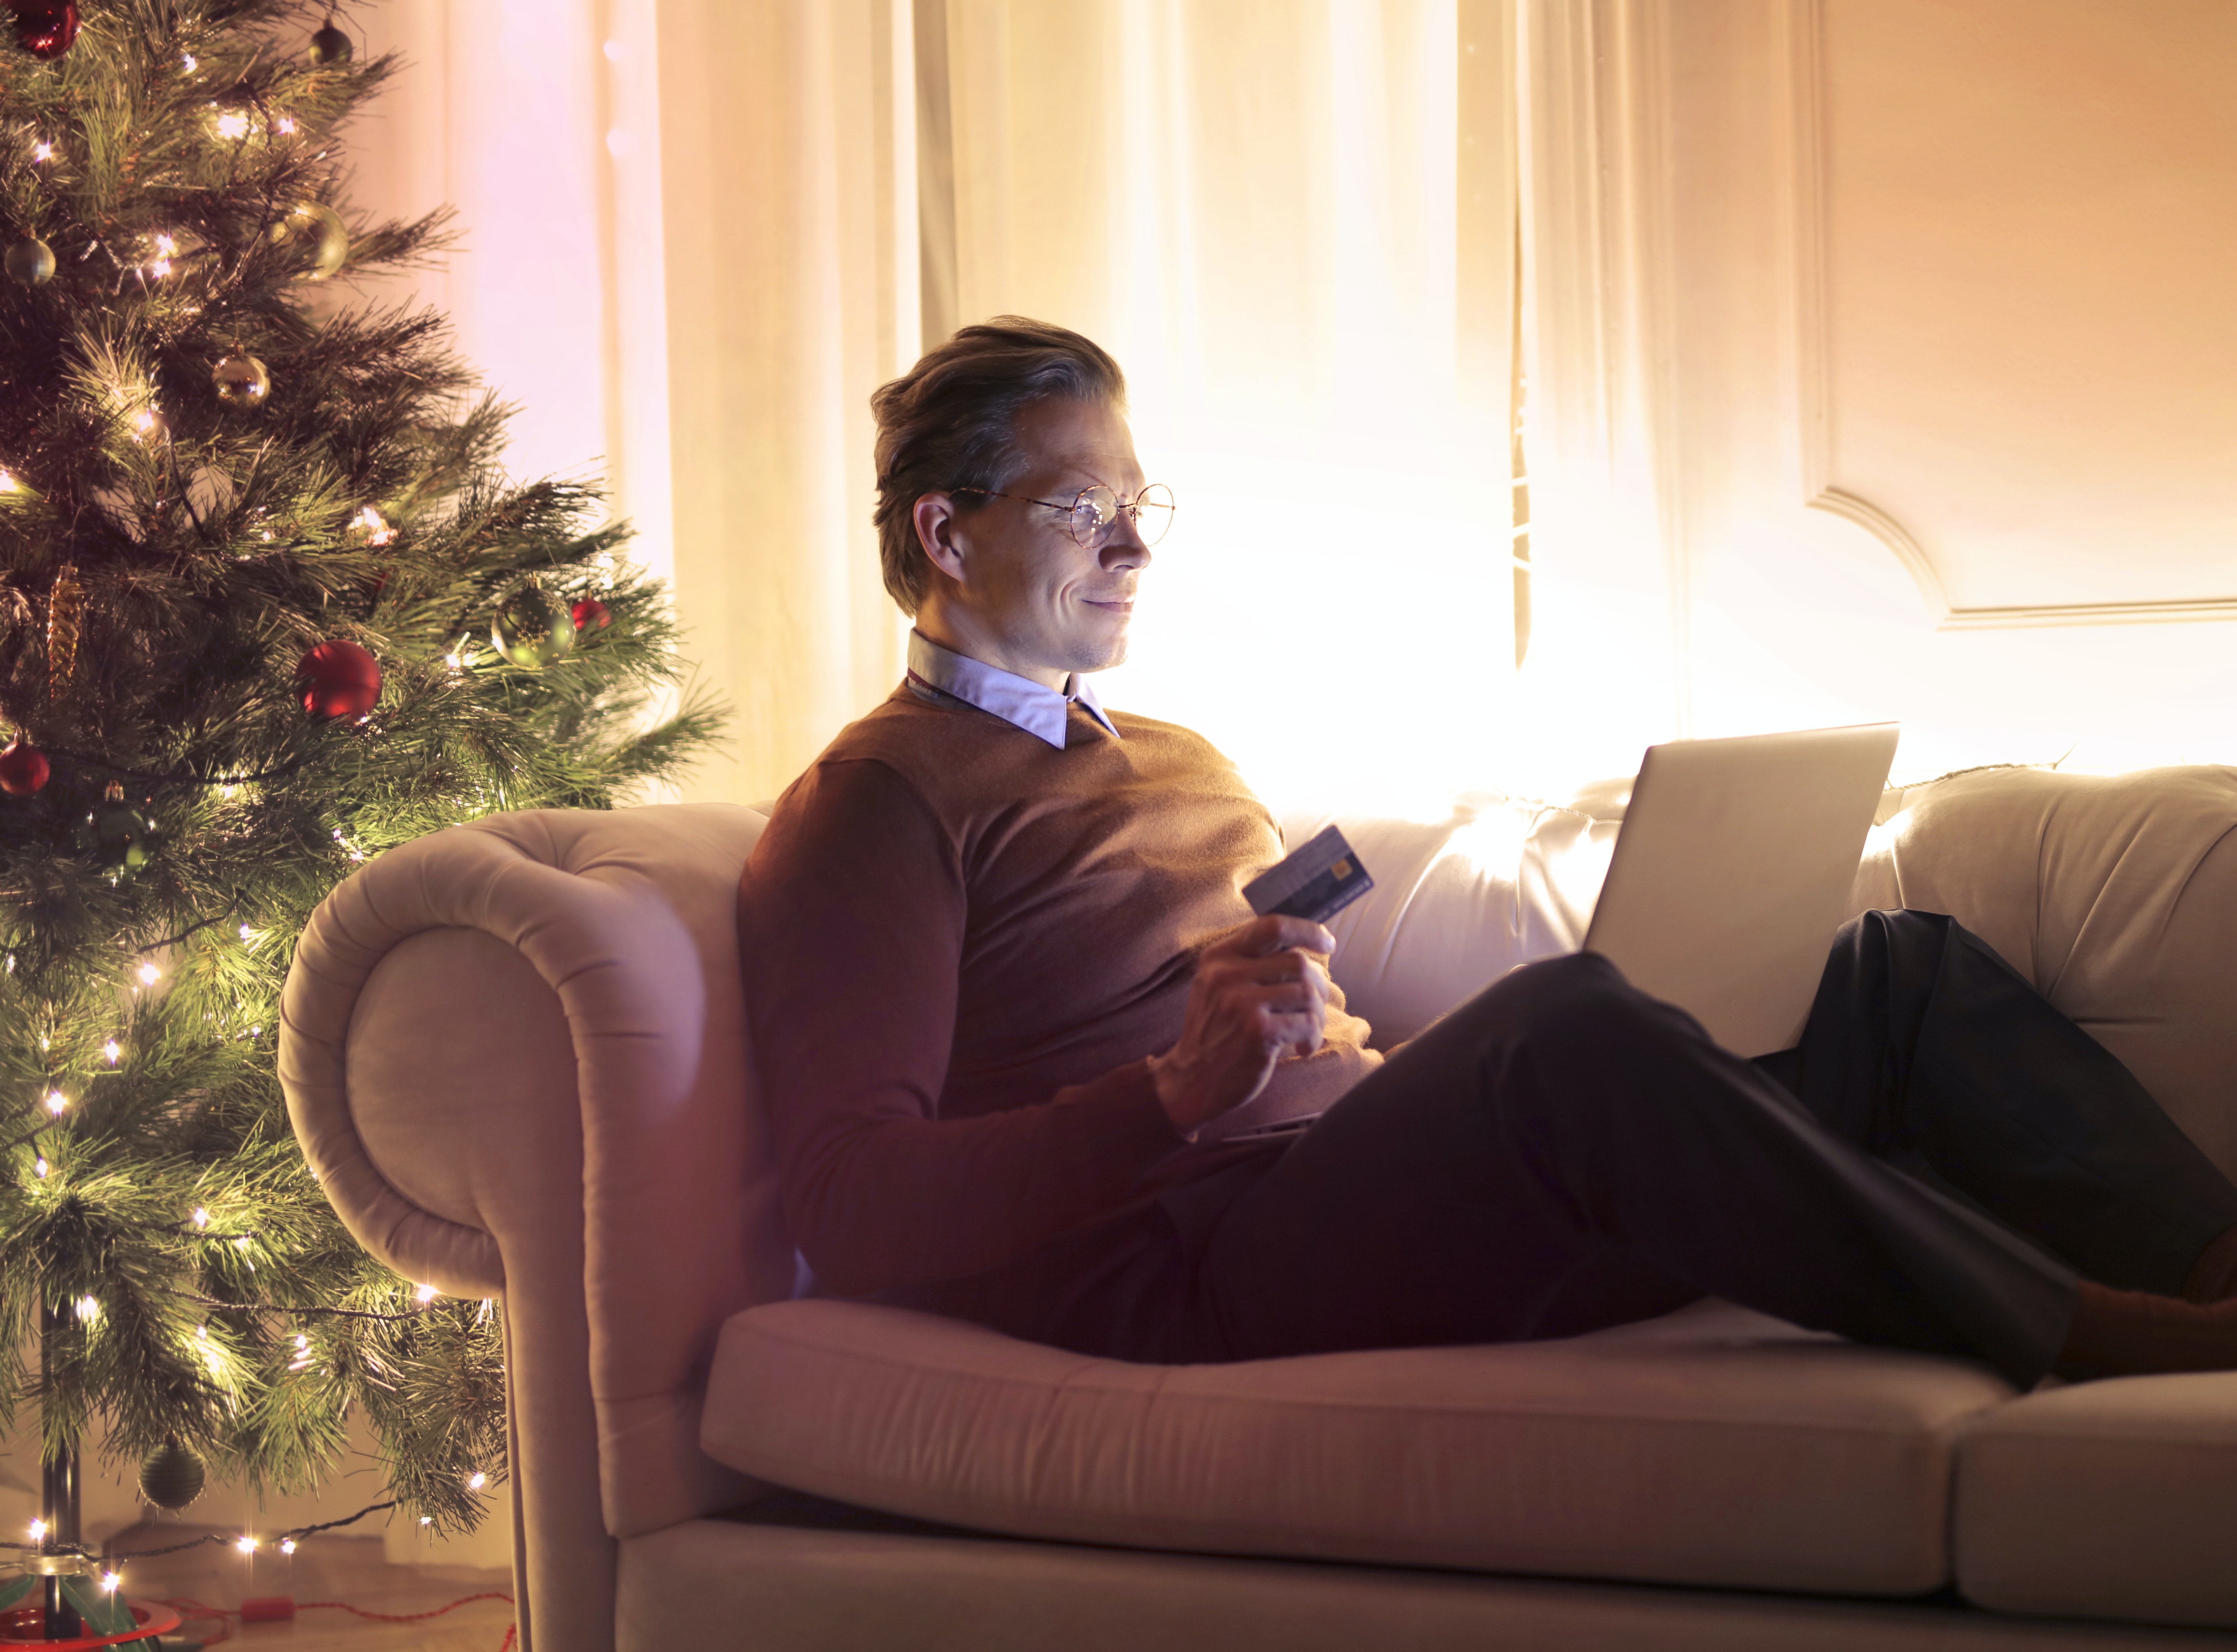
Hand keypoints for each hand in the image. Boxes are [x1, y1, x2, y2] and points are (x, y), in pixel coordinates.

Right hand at [1149, 915, 1333, 1136]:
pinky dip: (1313, 1036)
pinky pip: (1307, 1022)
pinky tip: (1302, 1047)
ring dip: (1318, 1014)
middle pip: (1298, 962)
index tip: (1327, 943)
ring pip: (1307, 992)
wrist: (1192, 1080)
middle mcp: (1226, 974)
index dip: (1307, 931)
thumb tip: (1308, 951)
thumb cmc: (1216, 1032)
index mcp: (1219, 956)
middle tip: (1316, 1005)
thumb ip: (1252, 963)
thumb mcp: (1219, 986)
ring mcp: (1241, 1002)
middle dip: (1318, 984)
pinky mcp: (1257, 1031)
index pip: (1272, 927)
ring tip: (1309, 1030)